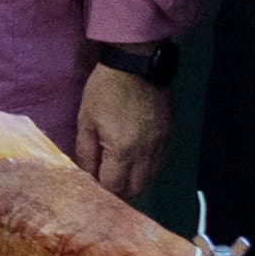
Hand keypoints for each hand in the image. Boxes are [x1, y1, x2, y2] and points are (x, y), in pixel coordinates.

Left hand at [73, 65, 169, 201]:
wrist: (137, 65)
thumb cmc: (106, 90)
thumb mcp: (86, 120)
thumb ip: (86, 152)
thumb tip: (86, 175)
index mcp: (123, 150)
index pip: (114, 187)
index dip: (101, 188)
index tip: (92, 180)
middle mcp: (146, 154)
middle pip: (135, 190)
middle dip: (119, 190)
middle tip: (105, 178)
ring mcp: (161, 147)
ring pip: (149, 180)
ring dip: (134, 181)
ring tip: (119, 169)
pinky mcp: (169, 137)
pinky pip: (159, 165)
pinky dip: (146, 169)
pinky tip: (135, 159)